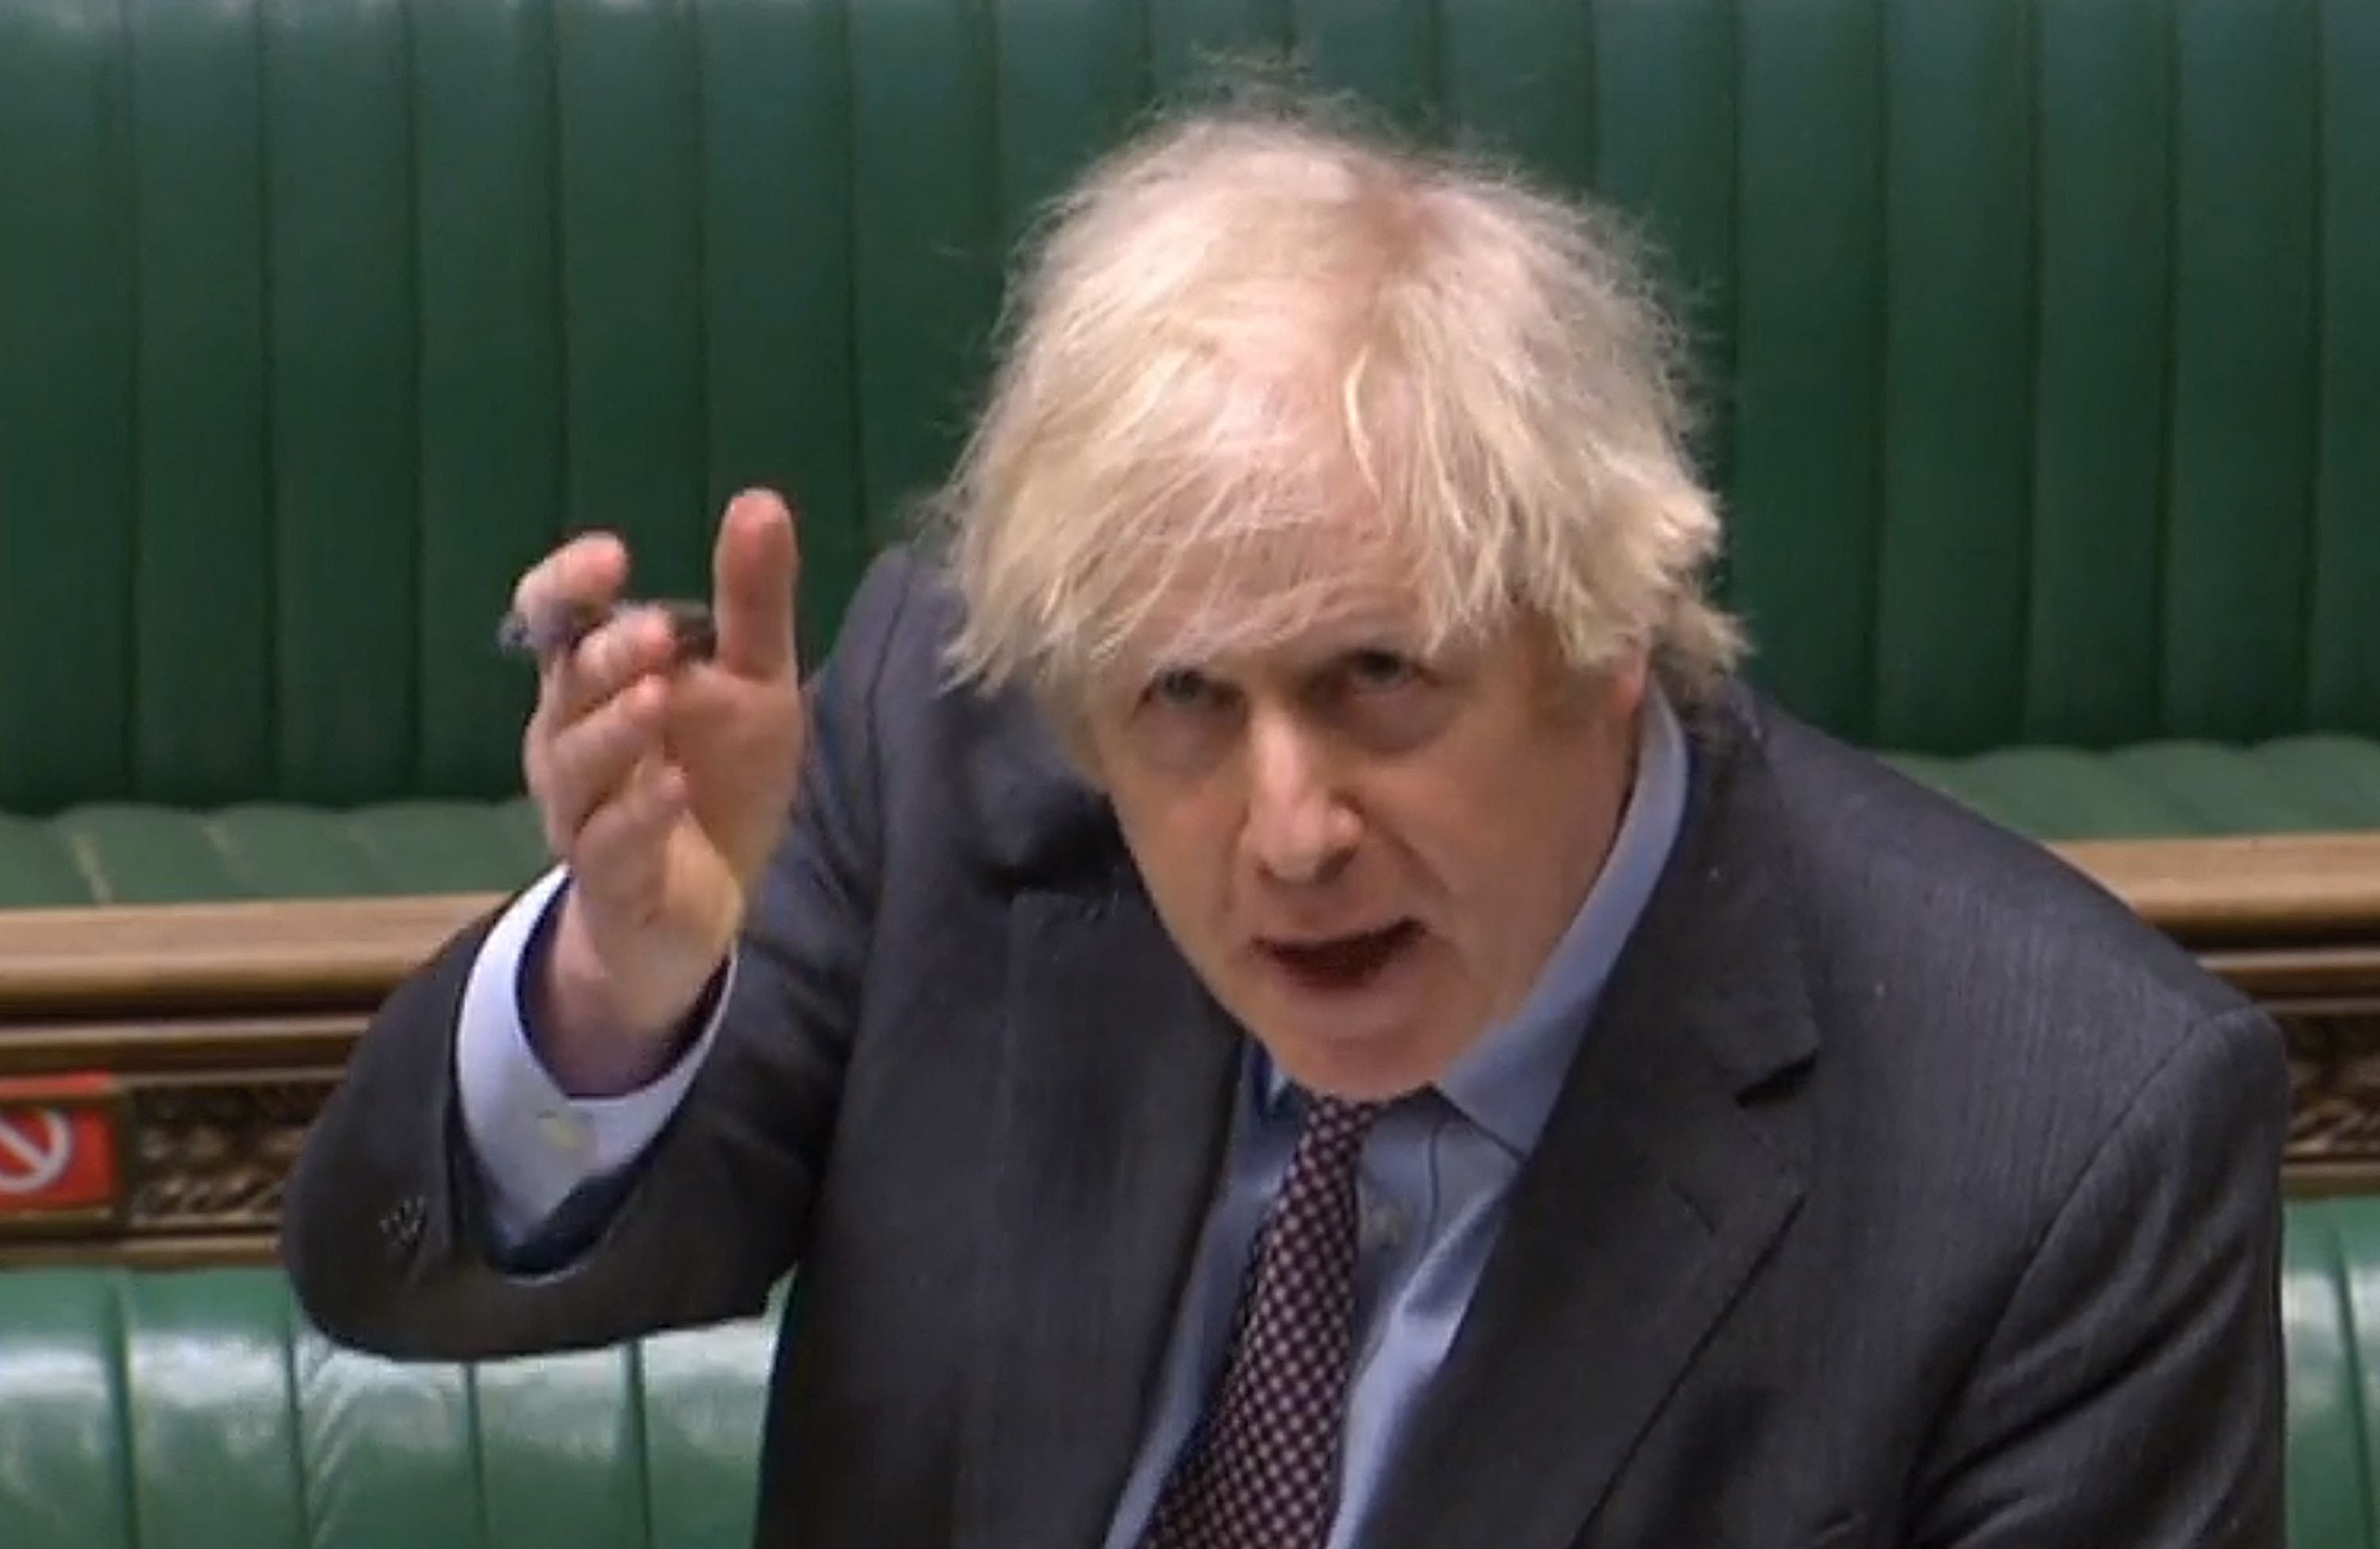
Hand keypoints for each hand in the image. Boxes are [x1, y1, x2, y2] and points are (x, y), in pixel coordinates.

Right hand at [515, 490, 804, 1091]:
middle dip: (605, 656)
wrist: (706, 907)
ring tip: (659, 697)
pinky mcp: (610, 881)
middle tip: (653, 631)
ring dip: (615, 730)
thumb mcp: (754, 684)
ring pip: (575, 765)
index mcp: (595, 681)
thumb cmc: (718, 778)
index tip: (611, 556)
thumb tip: (760, 500)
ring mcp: (583, 813)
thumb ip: (751, 601)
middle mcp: (571, 740)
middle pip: (567, 686)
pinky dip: (640, 814)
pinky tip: (675, 786)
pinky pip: (609, 845)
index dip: (567, 586)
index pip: (552, 618)